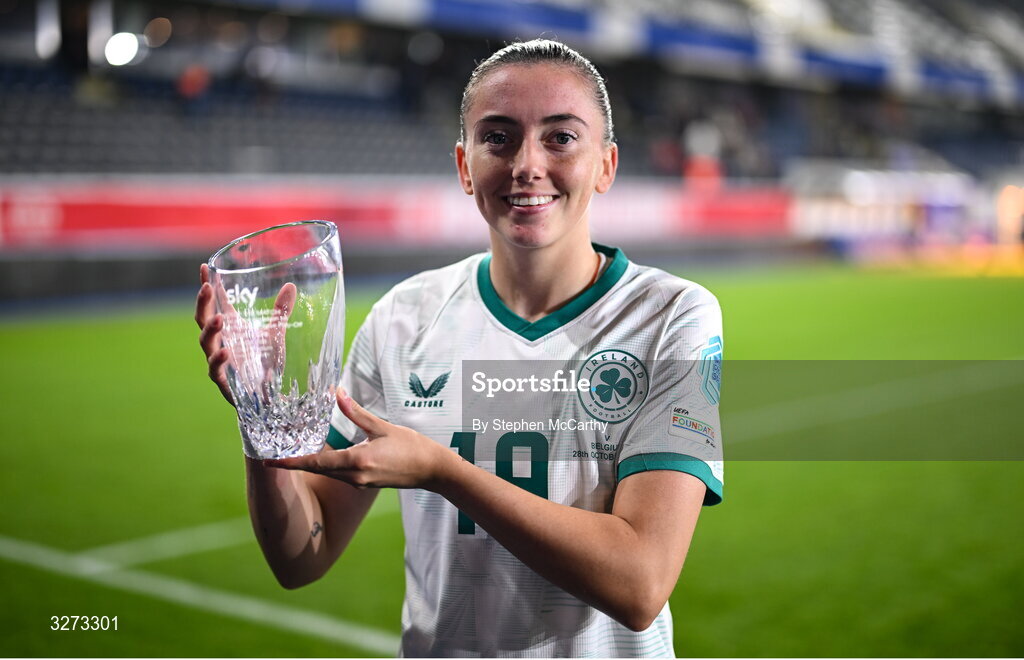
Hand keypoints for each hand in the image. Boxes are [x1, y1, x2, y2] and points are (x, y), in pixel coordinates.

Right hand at [195, 263, 296, 405]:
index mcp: (230, 327)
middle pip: (202, 319)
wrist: (268, 397)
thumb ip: (281, 311)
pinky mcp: (223, 380)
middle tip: (206, 288)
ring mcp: (219, 360)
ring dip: (210, 329)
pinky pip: (216, 369)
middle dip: (203, 303)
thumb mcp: (275, 334)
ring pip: (206, 342)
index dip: (207, 285)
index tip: (204, 266)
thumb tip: (291, 286)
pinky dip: (219, 360)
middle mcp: (220, 341)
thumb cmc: (266, 362)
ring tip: (219, 318)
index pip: (214, 303)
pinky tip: (226, 351)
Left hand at [264, 389, 453, 489]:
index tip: (269, 460)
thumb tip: (336, 391)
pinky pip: (339, 474)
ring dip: (310, 464)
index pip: (316, 462)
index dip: (291, 462)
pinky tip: (319, 456)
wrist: (432, 470)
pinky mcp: (365, 483)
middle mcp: (355, 476)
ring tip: (290, 451)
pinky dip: (326, 465)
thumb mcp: (382, 426)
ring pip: (328, 472)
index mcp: (358, 461)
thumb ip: (356, 412)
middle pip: (317, 469)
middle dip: (295, 462)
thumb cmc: (411, 446)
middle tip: (272, 452)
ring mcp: (360, 482)